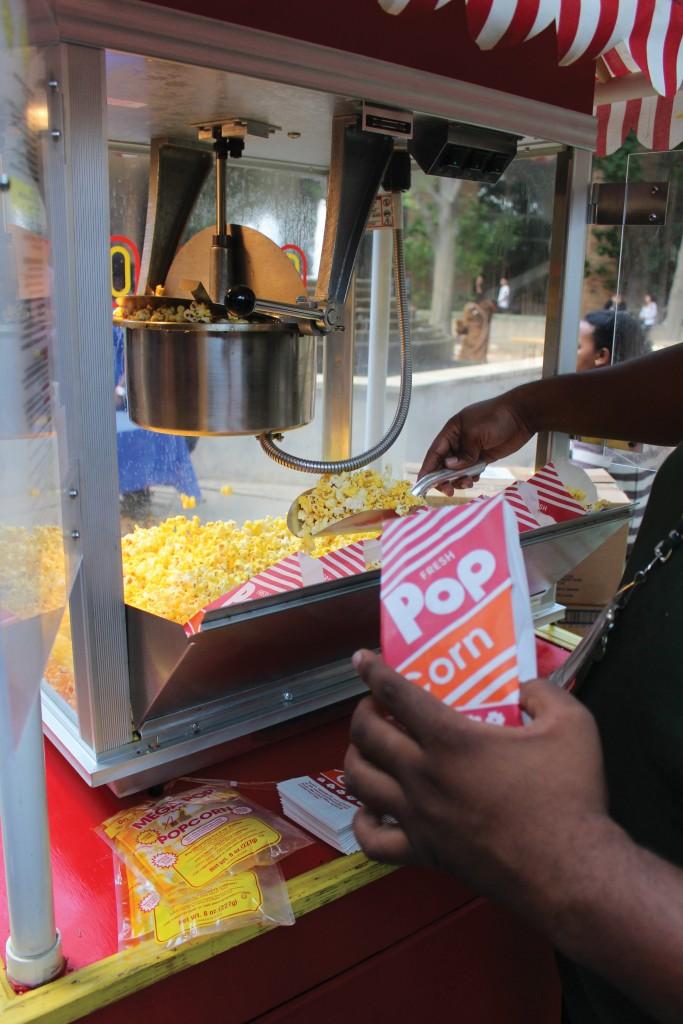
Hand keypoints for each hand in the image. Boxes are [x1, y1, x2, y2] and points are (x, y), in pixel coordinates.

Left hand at [344, 651, 607, 920]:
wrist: (570, 872)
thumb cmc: (570, 797)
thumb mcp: (573, 724)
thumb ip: (544, 693)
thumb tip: (525, 687)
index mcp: (451, 739)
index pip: (396, 693)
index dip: (373, 671)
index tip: (361, 659)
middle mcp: (423, 774)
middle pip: (367, 734)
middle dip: (363, 711)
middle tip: (375, 705)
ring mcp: (418, 817)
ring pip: (359, 781)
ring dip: (355, 757)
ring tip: (369, 750)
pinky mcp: (424, 853)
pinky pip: (372, 841)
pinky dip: (362, 822)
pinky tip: (372, 810)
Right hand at [419, 392, 533, 494]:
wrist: (522, 415)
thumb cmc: (497, 418)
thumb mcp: (476, 434)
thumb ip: (464, 453)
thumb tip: (450, 467)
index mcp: (452, 431)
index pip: (434, 453)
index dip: (427, 469)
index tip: (422, 484)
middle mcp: (458, 441)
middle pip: (444, 464)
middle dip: (443, 479)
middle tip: (448, 490)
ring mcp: (471, 449)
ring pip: (458, 470)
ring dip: (459, 479)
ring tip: (468, 483)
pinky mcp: (483, 456)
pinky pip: (471, 470)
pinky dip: (470, 477)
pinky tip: (474, 479)